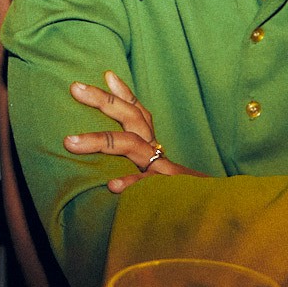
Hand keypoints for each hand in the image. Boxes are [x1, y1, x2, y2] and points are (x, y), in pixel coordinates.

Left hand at [62, 70, 204, 193]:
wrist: (217, 212)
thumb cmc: (183, 197)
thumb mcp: (159, 177)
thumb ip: (139, 169)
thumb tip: (110, 174)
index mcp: (154, 147)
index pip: (139, 114)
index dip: (124, 93)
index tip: (107, 74)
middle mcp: (157, 152)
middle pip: (132, 117)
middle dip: (103, 101)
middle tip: (75, 87)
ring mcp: (162, 169)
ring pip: (131, 145)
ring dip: (100, 140)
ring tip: (70, 141)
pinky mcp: (168, 191)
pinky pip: (148, 185)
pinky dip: (132, 183)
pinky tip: (112, 186)